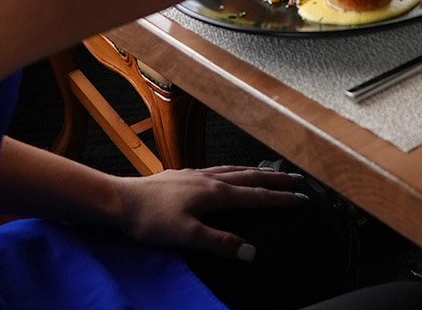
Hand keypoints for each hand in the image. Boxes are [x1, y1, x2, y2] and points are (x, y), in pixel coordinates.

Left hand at [113, 165, 309, 258]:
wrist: (120, 200)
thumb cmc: (151, 219)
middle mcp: (210, 179)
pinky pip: (218, 169)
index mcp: (215, 194)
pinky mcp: (183, 175)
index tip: (301, 198)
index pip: (255, 196)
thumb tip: (250, 251)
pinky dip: (234, 170)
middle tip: (296, 179)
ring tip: (270, 173)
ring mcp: (196, 175)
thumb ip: (220, 242)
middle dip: (275, 179)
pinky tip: (229, 173)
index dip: (279, 198)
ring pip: (234, 170)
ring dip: (256, 172)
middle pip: (250, 178)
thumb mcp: (188, 236)